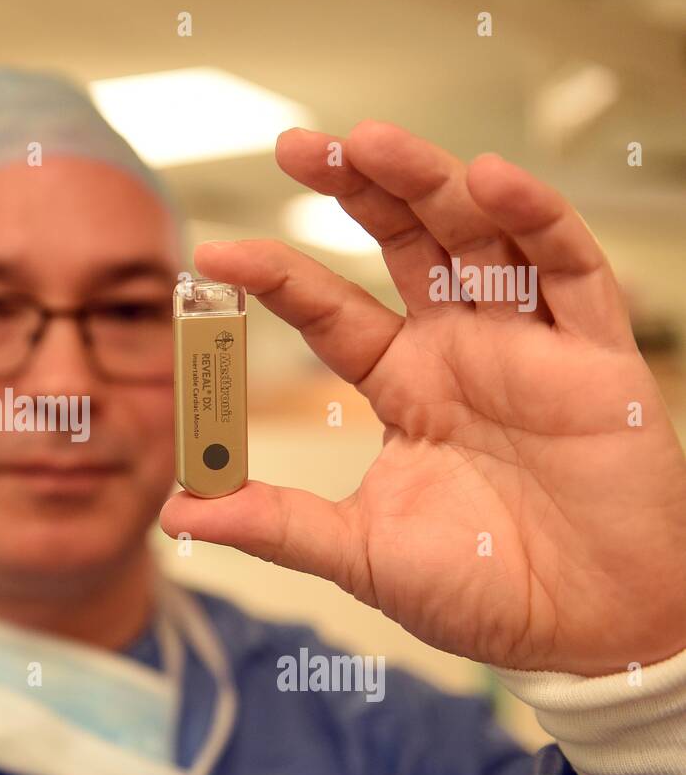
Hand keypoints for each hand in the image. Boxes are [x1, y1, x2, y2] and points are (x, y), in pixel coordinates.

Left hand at [161, 122, 685, 675]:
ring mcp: (529, 348)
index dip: (279, 276)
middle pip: (406, 244)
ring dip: (431, 183)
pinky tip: (490, 182)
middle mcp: (463, 352)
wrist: (589, 633)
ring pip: (480, 236)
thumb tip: (176, 513)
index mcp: (406, 386)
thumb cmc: (484, 592)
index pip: (332, 310)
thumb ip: (275, 524)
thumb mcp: (360, 555)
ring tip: (372, 141)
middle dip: (356, 189)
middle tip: (298, 146)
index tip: (215, 255)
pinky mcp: (598, 361)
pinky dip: (537, 221)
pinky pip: (573, 272)